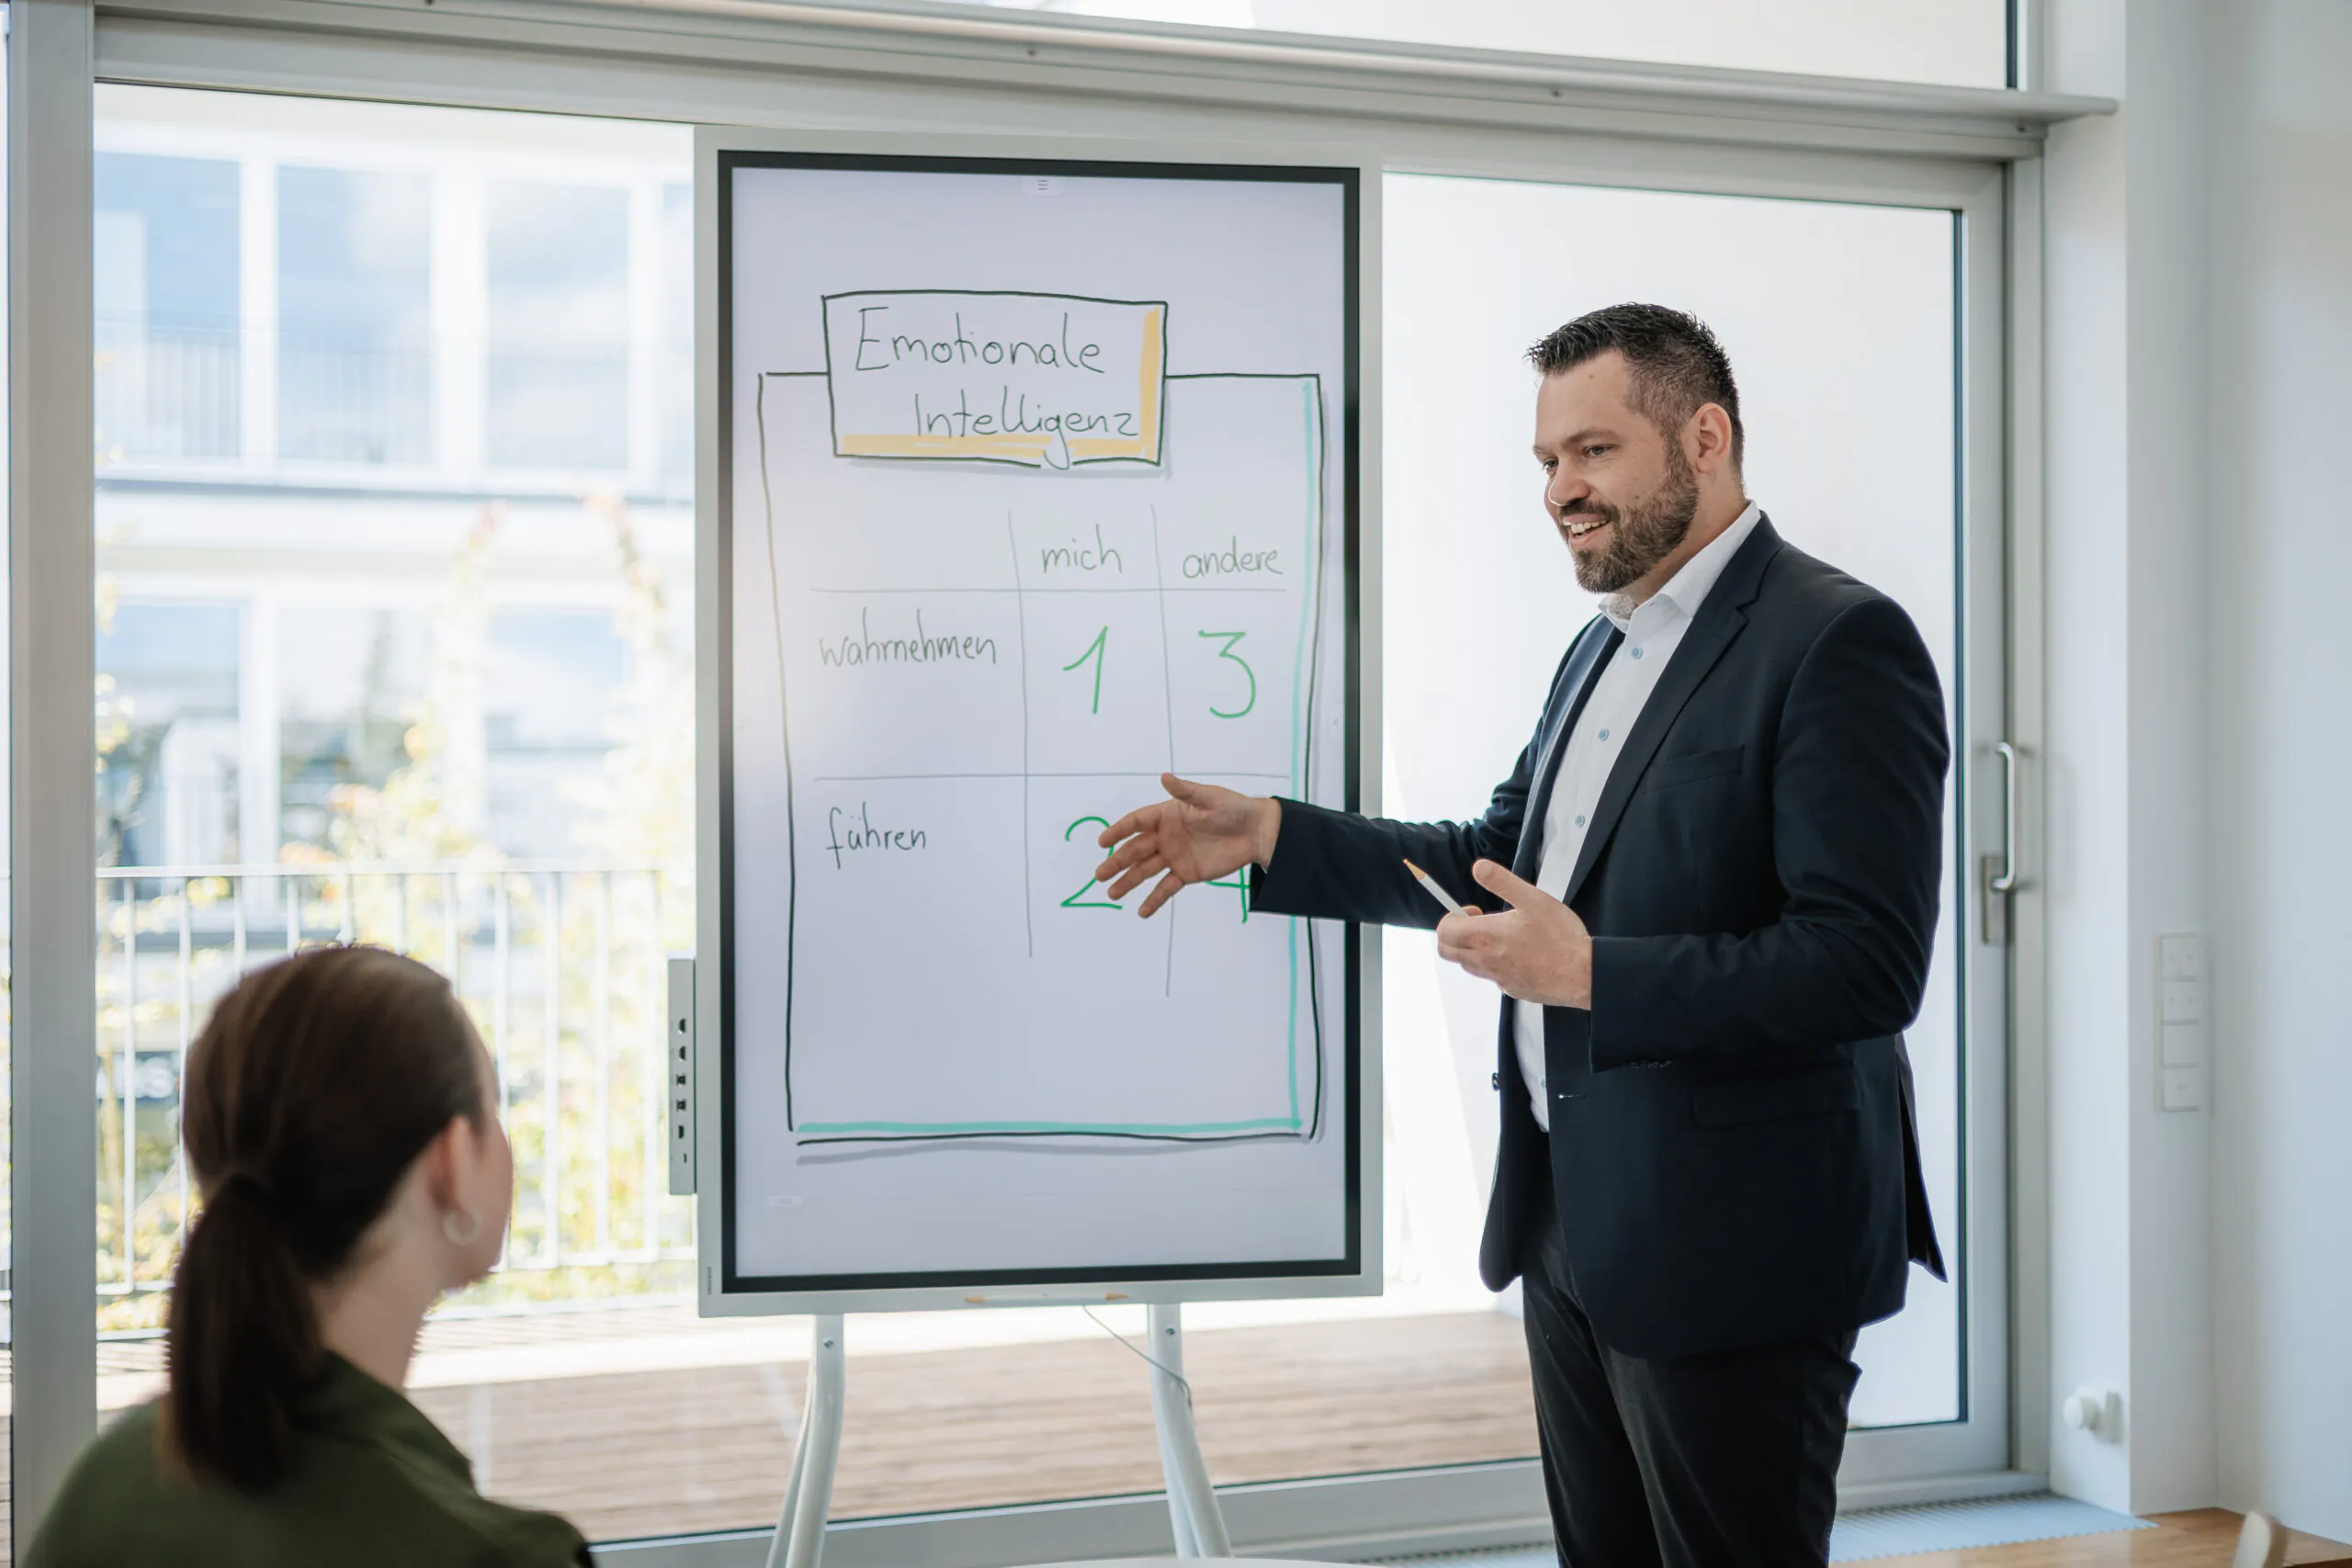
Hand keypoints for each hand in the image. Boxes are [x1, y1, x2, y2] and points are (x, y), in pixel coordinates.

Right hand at [1094, 774, 1280, 918]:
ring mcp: (1175, 856)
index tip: (1102, 841)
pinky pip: (1166, 888)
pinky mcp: (1187, 873)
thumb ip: (1185, 792)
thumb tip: (1164, 776)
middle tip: (1099, 875)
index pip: (1137, 822)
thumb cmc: (1233, 809)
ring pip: (1146, 871)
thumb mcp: (1209, 798)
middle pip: (1135, 850)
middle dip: (1116, 862)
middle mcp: (1166, 836)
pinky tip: (1141, 912)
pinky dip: (1154, 899)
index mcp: (1167, 815)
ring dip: (1128, 882)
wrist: (1256, 833)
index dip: (1118, 831)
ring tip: (1112, 895)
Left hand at [1435, 859, 1592, 1007]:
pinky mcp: (1511, 990)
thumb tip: (1479, 868)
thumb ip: (1502, 882)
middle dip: (1455, 934)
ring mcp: (1497, 979)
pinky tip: (1518, 954)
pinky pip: (1491, 977)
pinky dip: (1494, 964)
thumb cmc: (1561, 938)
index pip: (1445, 930)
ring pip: (1468, 965)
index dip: (1453, 916)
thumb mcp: (1533, 899)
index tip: (1474, 910)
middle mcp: (1486, 961)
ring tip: (1502, 936)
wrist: (1582, 974)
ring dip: (1473, 949)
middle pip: (1448, 951)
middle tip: (1480, 924)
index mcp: (1486, 937)